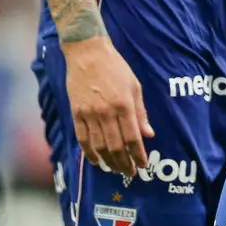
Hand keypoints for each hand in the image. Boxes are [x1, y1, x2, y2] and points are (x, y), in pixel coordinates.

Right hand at [63, 35, 153, 175]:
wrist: (88, 53)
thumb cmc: (115, 68)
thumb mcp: (135, 87)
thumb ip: (141, 113)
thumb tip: (149, 134)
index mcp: (124, 105)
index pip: (133, 138)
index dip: (138, 155)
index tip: (143, 165)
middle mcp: (107, 112)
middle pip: (116, 146)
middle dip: (124, 163)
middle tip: (130, 172)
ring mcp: (90, 114)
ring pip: (99, 146)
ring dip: (108, 161)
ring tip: (116, 169)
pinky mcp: (76, 112)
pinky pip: (82, 138)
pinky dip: (89, 153)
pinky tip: (97, 160)